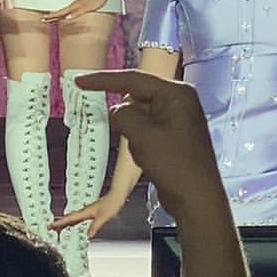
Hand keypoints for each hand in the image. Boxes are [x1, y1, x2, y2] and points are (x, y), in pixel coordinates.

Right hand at [44, 0, 110, 22]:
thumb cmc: (97, 0)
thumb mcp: (87, 8)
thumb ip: (77, 12)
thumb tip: (67, 18)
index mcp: (74, 6)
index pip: (60, 13)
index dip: (52, 17)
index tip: (45, 19)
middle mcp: (74, 5)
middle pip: (60, 12)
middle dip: (52, 16)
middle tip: (43, 19)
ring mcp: (76, 3)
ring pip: (64, 10)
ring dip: (57, 14)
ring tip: (51, 17)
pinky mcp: (80, 3)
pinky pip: (68, 8)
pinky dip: (63, 12)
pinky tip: (65, 13)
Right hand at [51, 196, 123, 238]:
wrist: (117, 195)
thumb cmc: (112, 204)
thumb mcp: (103, 217)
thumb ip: (95, 226)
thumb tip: (88, 236)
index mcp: (86, 212)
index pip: (70, 218)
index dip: (60, 222)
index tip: (51, 226)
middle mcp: (85, 211)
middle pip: (69, 218)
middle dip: (60, 223)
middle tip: (50, 228)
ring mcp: (88, 211)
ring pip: (73, 217)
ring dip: (65, 222)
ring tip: (58, 227)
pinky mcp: (92, 212)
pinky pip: (78, 217)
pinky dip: (73, 221)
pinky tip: (73, 224)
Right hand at [81, 70, 224, 225]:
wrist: (196, 197)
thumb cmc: (173, 164)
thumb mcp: (143, 136)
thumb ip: (124, 115)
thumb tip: (116, 110)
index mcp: (176, 93)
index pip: (134, 79)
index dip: (104, 79)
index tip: (80, 81)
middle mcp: (179, 100)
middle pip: (138, 96)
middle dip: (125, 115)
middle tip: (113, 127)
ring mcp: (178, 117)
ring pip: (140, 115)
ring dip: (133, 132)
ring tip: (145, 152)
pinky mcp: (174, 133)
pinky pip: (147, 129)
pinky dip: (140, 139)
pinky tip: (148, 158)